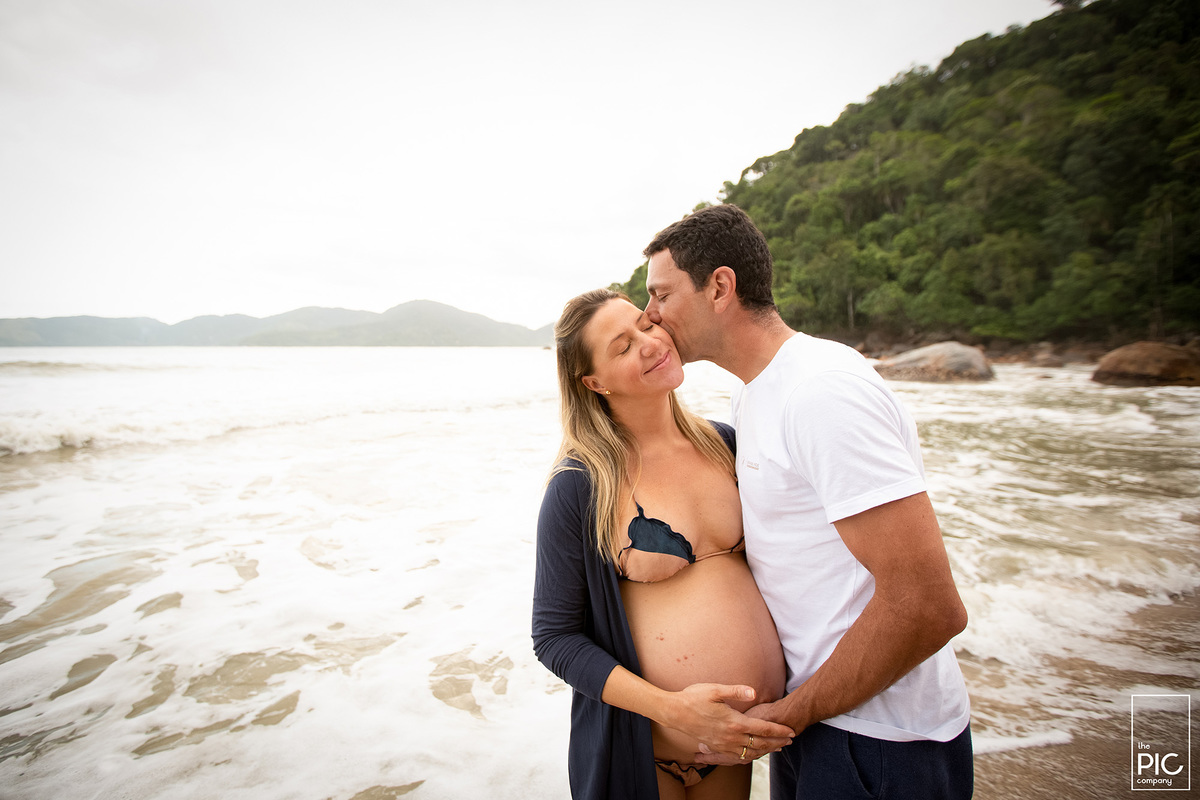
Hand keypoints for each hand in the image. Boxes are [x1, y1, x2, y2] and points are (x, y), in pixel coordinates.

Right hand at [664, 684, 792, 761]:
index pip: (763, 728)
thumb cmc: (694, 697)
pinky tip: (752, 753)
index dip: (779, 730)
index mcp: (734, 722)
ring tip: (776, 748)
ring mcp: (723, 744)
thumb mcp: (715, 690)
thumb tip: (753, 692)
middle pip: (760, 743)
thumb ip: (736, 691)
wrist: (674, 712)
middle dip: (777, 742)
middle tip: (790, 740)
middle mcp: (730, 737)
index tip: (791, 731)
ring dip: (765, 751)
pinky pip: (737, 756)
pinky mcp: (716, 746)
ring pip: (750, 753)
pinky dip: (749, 756)